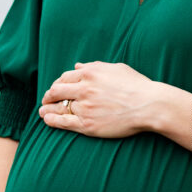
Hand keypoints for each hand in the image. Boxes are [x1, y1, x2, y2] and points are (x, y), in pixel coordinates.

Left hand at [39, 61, 157, 136]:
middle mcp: (84, 89)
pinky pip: (64, 122)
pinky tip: (47, 120)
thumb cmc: (137, 85)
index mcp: (90, 73)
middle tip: (47, 98)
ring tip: (42, 111)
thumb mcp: (116, 68)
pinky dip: (52, 120)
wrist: (148, 105)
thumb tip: (78, 66)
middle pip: (58, 90)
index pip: (66, 77)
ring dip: (47, 108)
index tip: (57, 87)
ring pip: (58, 107)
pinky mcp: (88, 124)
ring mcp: (85, 107)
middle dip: (49, 94)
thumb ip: (95, 66)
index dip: (59, 82)